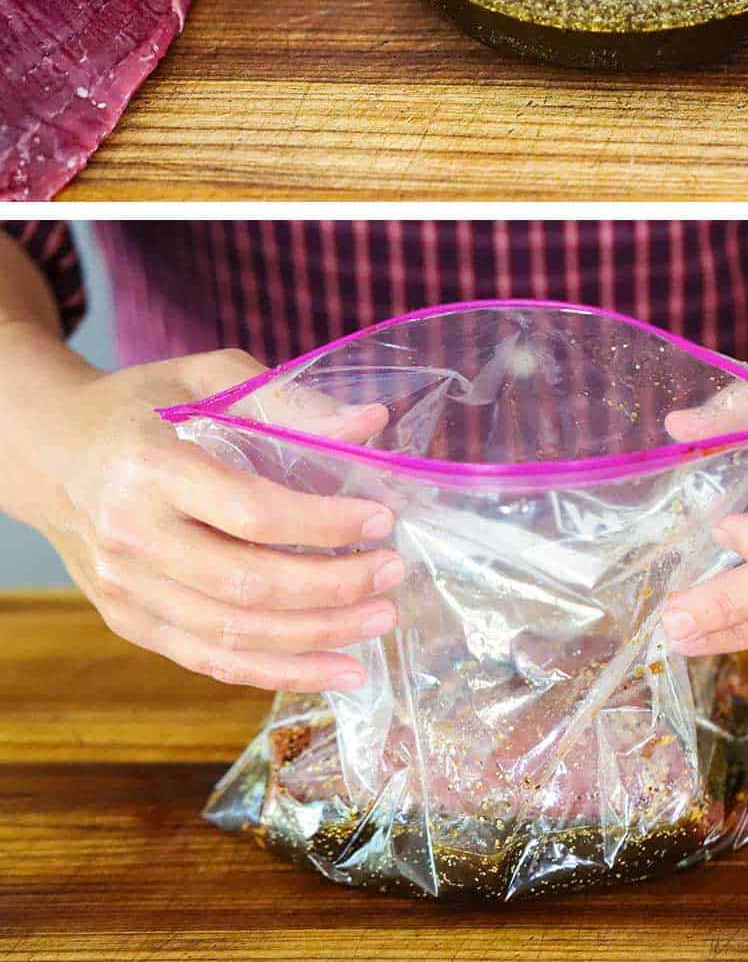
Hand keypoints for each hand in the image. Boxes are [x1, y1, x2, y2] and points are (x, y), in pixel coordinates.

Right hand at [6, 346, 402, 691]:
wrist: (53, 453)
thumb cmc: (142, 406)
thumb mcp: (206, 377)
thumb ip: (287, 400)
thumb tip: (369, 425)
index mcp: (147, 466)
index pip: (249, 512)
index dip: (323, 523)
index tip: (382, 518)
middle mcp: (130, 535)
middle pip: (245, 584)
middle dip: (331, 586)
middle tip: (392, 572)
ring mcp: (125, 588)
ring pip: (231, 635)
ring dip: (316, 637)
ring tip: (379, 622)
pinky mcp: (129, 621)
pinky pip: (208, 660)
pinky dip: (276, 671)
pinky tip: (335, 668)